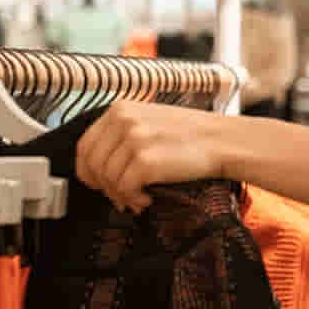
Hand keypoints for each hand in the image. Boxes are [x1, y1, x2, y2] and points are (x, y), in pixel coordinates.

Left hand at [76, 101, 221, 212]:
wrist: (224, 141)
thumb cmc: (193, 136)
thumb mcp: (150, 120)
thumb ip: (122, 134)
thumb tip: (100, 166)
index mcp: (120, 109)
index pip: (84, 146)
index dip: (88, 171)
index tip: (99, 183)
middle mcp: (123, 120)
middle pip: (91, 165)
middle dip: (103, 187)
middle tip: (120, 197)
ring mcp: (133, 140)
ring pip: (106, 179)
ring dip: (121, 195)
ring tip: (140, 197)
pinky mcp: (145, 161)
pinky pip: (124, 189)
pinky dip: (134, 199)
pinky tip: (148, 198)